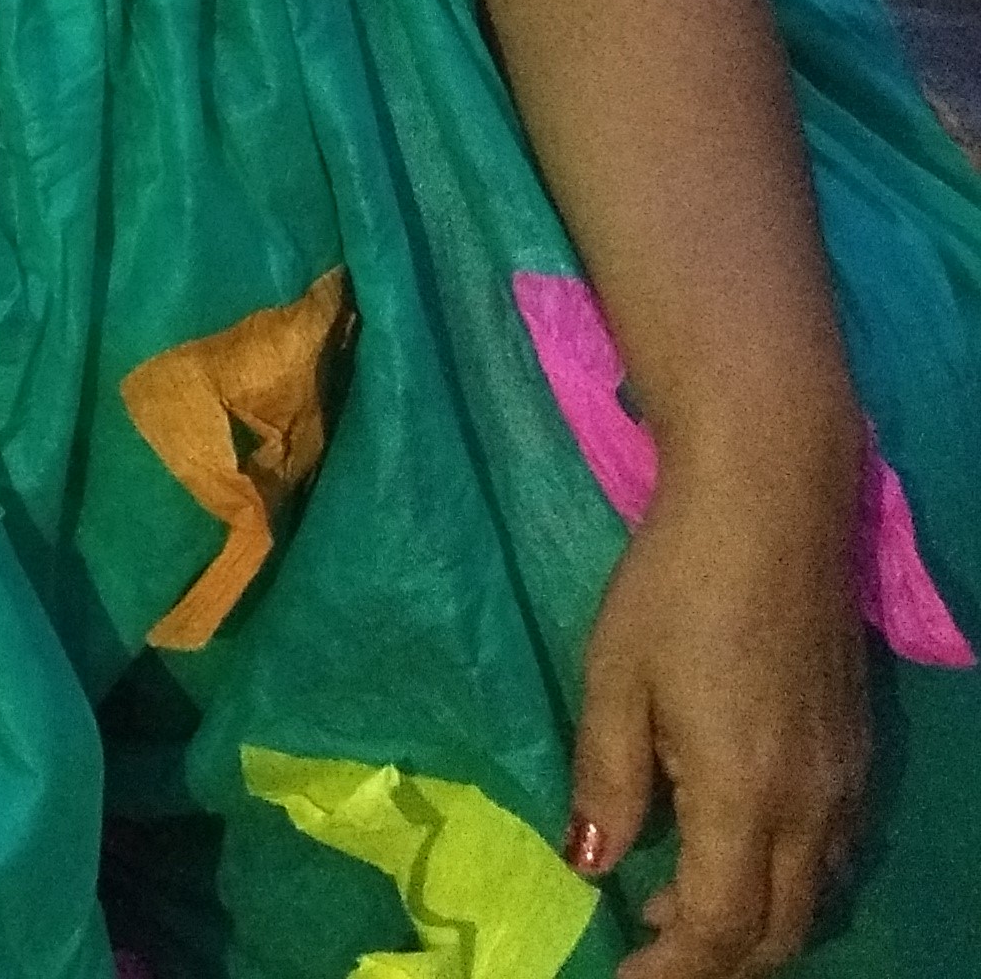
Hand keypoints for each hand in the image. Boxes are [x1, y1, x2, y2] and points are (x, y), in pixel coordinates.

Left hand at [568, 467, 867, 975]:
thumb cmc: (675, 588)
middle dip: (716, 959)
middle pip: (781, 930)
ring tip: (672, 905)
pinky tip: (725, 846)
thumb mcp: (614, 679)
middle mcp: (811, 804)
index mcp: (744, 794)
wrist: (771, 510)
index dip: (674, 968)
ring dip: (751, 920)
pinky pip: (829, 851)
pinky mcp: (854, 750)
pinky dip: (781, 877)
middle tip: (647, 953)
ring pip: (812, 894)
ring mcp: (843, 779)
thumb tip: (591, 865)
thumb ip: (606, 779)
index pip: (722, 925)